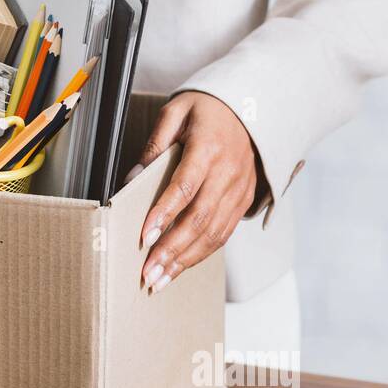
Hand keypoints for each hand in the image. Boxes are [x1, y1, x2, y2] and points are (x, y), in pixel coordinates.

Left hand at [130, 92, 258, 293]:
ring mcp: (239, 190)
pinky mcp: (244, 200)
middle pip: (199, 220)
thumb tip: (133, 177)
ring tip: (160, 280)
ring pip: (213, 234)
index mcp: (208, 149)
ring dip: (185, 261)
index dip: (163, 214)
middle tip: (148, 274)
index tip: (143, 236)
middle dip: (171, 251)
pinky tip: (181, 266)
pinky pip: (224, 233)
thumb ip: (154, 143)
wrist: (253, 107)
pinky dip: (202, 253)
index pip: (184, 188)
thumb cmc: (210, 108)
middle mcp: (227, 174)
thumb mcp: (177, 111)